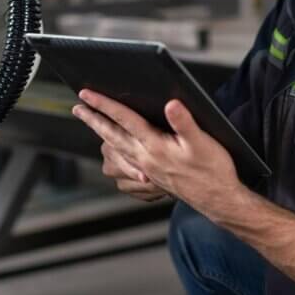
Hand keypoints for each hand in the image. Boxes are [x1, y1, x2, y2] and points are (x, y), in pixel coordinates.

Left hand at [72, 90, 242, 215]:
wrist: (218, 200)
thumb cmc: (212, 171)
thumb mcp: (203, 143)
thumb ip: (184, 123)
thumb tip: (171, 104)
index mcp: (155, 147)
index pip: (124, 120)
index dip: (105, 105)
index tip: (87, 94)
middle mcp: (145, 158)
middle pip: (111, 135)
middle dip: (93, 120)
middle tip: (77, 108)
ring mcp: (146, 169)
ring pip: (116, 149)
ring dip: (102, 134)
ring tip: (92, 123)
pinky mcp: (152, 175)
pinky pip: (125, 161)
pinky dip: (115, 150)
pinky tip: (116, 148)